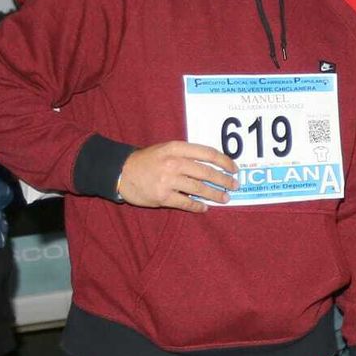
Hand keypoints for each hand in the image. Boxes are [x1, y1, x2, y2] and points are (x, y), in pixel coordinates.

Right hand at [118, 141, 238, 211]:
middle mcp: (174, 163)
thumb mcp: (166, 149)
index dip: (224, 161)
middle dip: (224, 180)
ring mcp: (168, 180)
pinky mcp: (163, 196)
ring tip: (224, 198)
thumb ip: (186, 154)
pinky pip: (186, 202)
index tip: (234, 168)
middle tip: (234, 185)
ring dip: (215, 194)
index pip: (207, 153)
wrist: (121, 172)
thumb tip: (212, 164)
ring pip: (199, 189)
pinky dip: (197, 206)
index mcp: (176, 148)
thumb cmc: (147, 160)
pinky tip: (205, 207)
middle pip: (206, 172)